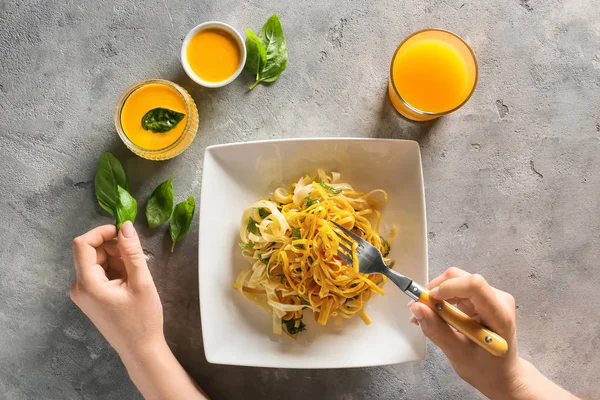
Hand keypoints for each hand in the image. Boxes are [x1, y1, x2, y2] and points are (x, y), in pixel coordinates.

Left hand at [70, 222, 163, 356]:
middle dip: (114, 248)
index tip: (123, 231)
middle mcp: (79, 287)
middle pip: (91, 252)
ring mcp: (83, 293)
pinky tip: (131, 281)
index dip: (101, 232)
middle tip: (137, 258)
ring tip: (137, 273)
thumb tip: (126, 226)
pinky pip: (100, 273)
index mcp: (87, 284)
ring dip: (117, 259)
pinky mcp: (90, 297)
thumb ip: (132, 252)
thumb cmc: (142, 319)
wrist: (140, 349)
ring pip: (97, 261)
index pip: (83, 244)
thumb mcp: (141, 282)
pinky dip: (115, 270)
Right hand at [409, 268, 577, 398]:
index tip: (428, 300)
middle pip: (461, 278)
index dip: (448, 287)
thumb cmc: (486, 369)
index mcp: (498, 314)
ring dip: (436, 295)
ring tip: (425, 315)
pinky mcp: (483, 298)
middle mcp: (498, 299)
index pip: (474, 285)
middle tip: (419, 308)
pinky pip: (457, 289)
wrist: (503, 376)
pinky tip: (435, 314)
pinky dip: (442, 299)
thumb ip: (436, 329)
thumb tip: (416, 308)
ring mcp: (491, 297)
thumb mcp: (457, 353)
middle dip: (436, 290)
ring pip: (456, 281)